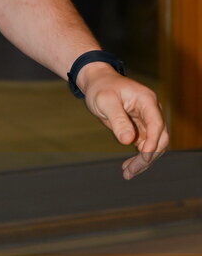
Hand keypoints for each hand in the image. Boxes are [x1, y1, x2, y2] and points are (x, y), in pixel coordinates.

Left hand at [78, 63, 168, 178]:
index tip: (143, 157)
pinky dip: (138, 157)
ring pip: (153, 144)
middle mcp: (151, 111)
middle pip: (159, 138)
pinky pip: (144, 145)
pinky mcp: (140, 128)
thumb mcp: (105, 101)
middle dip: (148, 156)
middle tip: (131, 170)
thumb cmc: (101, 88)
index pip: (156, 125)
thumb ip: (118, 120)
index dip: (152, 142)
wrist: (97, 82)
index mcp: (146, 100)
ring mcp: (146, 120)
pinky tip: (127, 167)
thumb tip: (128, 141)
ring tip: (128, 173)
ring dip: (143, 160)